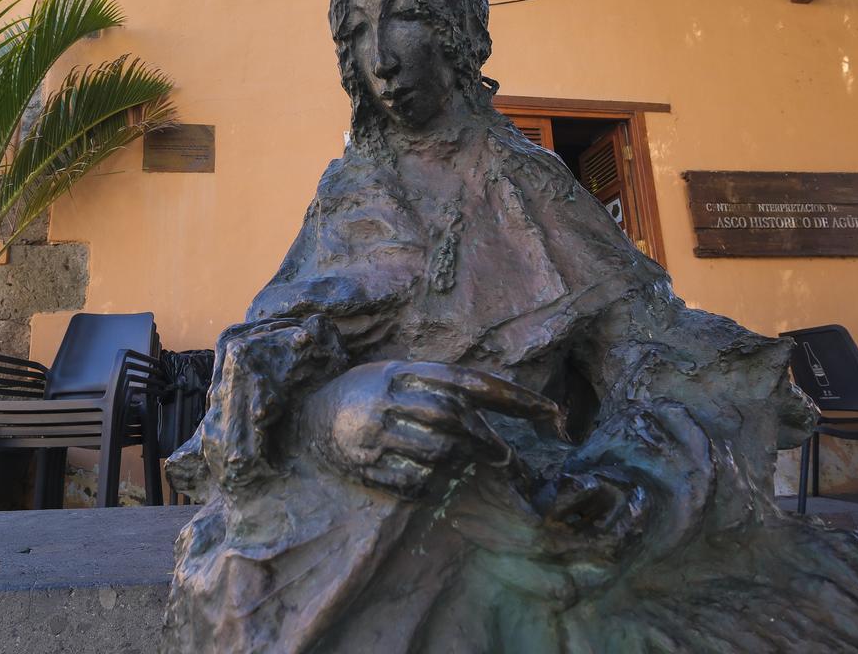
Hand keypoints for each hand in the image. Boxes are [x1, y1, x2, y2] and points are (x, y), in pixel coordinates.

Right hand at [302, 360, 563, 499]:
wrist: (304, 417)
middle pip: (455, 418)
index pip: (470, 381)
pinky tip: (431, 478)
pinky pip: (415, 483)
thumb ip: (443, 384)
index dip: (515, 397)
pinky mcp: (365, 466)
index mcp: (403, 371)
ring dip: (460, 463)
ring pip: (439, 453)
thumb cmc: (368, 395)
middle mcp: (388, 398)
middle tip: (505, 457)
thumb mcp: (400, 374)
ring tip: (459, 462)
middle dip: (487, 440)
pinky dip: (434, 485)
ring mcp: (375, 434)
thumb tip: (506, 398)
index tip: (553, 413)